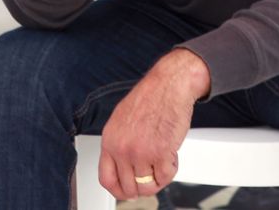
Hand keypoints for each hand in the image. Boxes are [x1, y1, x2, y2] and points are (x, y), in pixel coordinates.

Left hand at [98, 49, 210, 199]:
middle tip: (151, 180)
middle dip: (142, 187)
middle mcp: (123, 148)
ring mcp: (141, 152)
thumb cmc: (150, 98)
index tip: (127, 192)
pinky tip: (172, 156)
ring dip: (158, 178)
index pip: (106, 179)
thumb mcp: (122, 120)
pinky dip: (171, 170)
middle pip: (128, 187)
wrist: (169, 85)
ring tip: (162, 163)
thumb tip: (122, 166)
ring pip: (148, 185)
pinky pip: (166, 177)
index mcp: (110, 140)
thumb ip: (119, 143)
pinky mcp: (161, 152)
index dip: (118, 191)